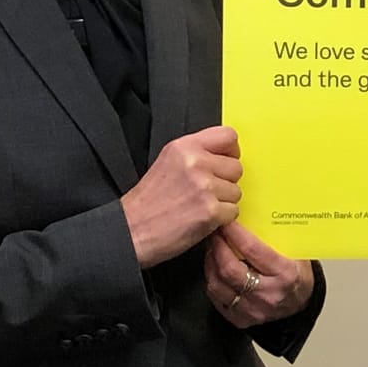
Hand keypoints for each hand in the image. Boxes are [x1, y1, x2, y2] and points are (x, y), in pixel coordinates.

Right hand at [121, 126, 240, 268]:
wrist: (131, 231)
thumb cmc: (148, 203)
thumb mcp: (167, 162)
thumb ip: (195, 153)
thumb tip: (225, 154)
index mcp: (184, 147)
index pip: (228, 136)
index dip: (231, 151)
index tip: (224, 162)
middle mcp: (195, 162)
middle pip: (236, 167)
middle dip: (226, 182)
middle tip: (205, 192)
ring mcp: (204, 186)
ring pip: (237, 191)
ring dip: (223, 202)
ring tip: (198, 206)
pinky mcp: (211, 210)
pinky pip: (234, 211)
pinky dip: (221, 219)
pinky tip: (201, 219)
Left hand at [206, 220, 313, 328]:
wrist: (301, 303)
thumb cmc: (298, 275)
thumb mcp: (297, 253)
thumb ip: (277, 238)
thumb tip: (251, 216)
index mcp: (286, 275)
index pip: (253, 250)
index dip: (235, 233)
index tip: (226, 221)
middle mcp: (268, 294)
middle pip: (230, 269)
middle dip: (217, 246)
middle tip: (214, 232)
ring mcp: (253, 310)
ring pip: (218, 285)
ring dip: (211, 263)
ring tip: (212, 248)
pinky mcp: (241, 320)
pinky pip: (216, 298)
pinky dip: (212, 280)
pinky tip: (214, 268)